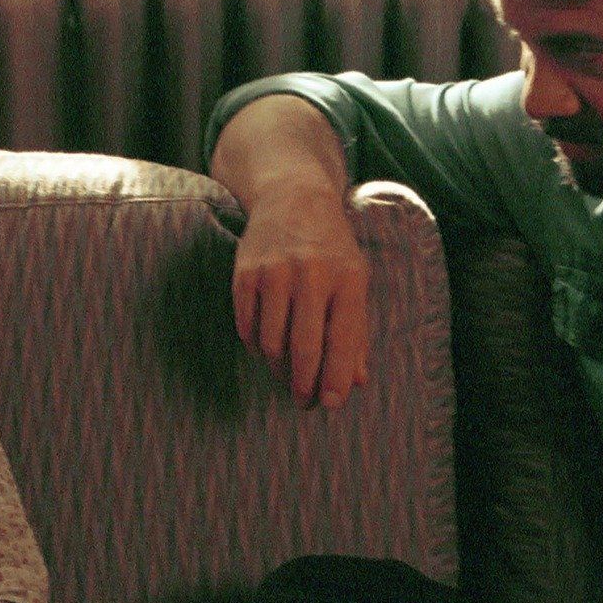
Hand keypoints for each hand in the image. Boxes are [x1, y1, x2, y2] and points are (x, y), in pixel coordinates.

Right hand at [231, 191, 370, 408]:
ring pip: (272, 343)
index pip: (342, 340)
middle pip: (304, 348)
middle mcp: (311, 274)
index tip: (329, 404)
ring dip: (279, 368)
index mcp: (347, 278)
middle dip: (304, 385)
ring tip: (287, 373)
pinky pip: (248, 327)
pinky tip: (267, 347)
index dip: (335, 378)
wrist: (291, 197)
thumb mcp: (354, 281)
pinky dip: (257, 346)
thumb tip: (354, 381)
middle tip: (304, 402)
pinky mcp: (245, 273)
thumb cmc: (331, 248)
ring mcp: (274, 273)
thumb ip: (356, 331)